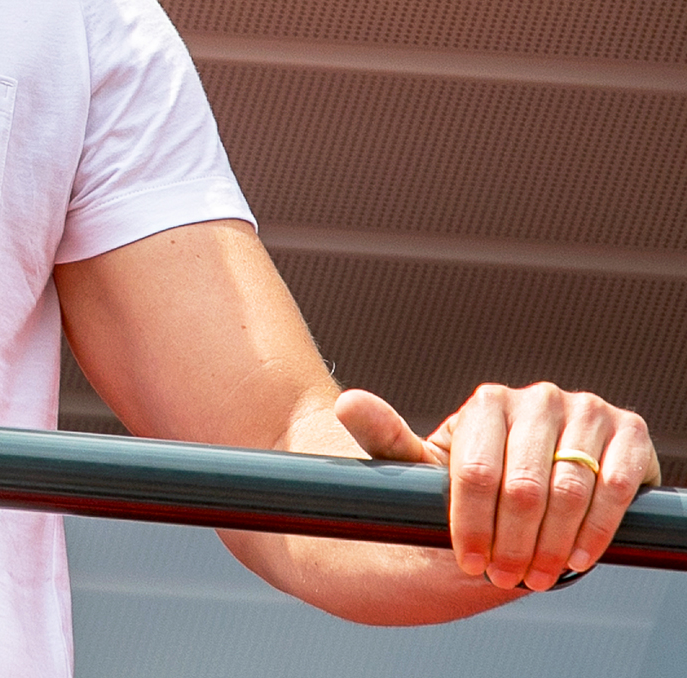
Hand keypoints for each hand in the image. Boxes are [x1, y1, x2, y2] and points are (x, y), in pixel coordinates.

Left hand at [338, 383, 659, 590]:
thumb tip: (347, 404)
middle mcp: (538, 399)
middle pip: (524, 486)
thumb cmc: (471, 473)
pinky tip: (578, 556)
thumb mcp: (424, 460)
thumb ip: (387, 437)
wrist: (533, 478)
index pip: (476, 472)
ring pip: (570, 488)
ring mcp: (586, 411)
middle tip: (505, 577)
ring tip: (537, 575)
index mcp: (488, 402)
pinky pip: (618, 483)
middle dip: (512, 542)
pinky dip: (598, 526)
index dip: (470, 524)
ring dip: (553, 542)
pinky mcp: (628, 432)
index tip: (468, 561)